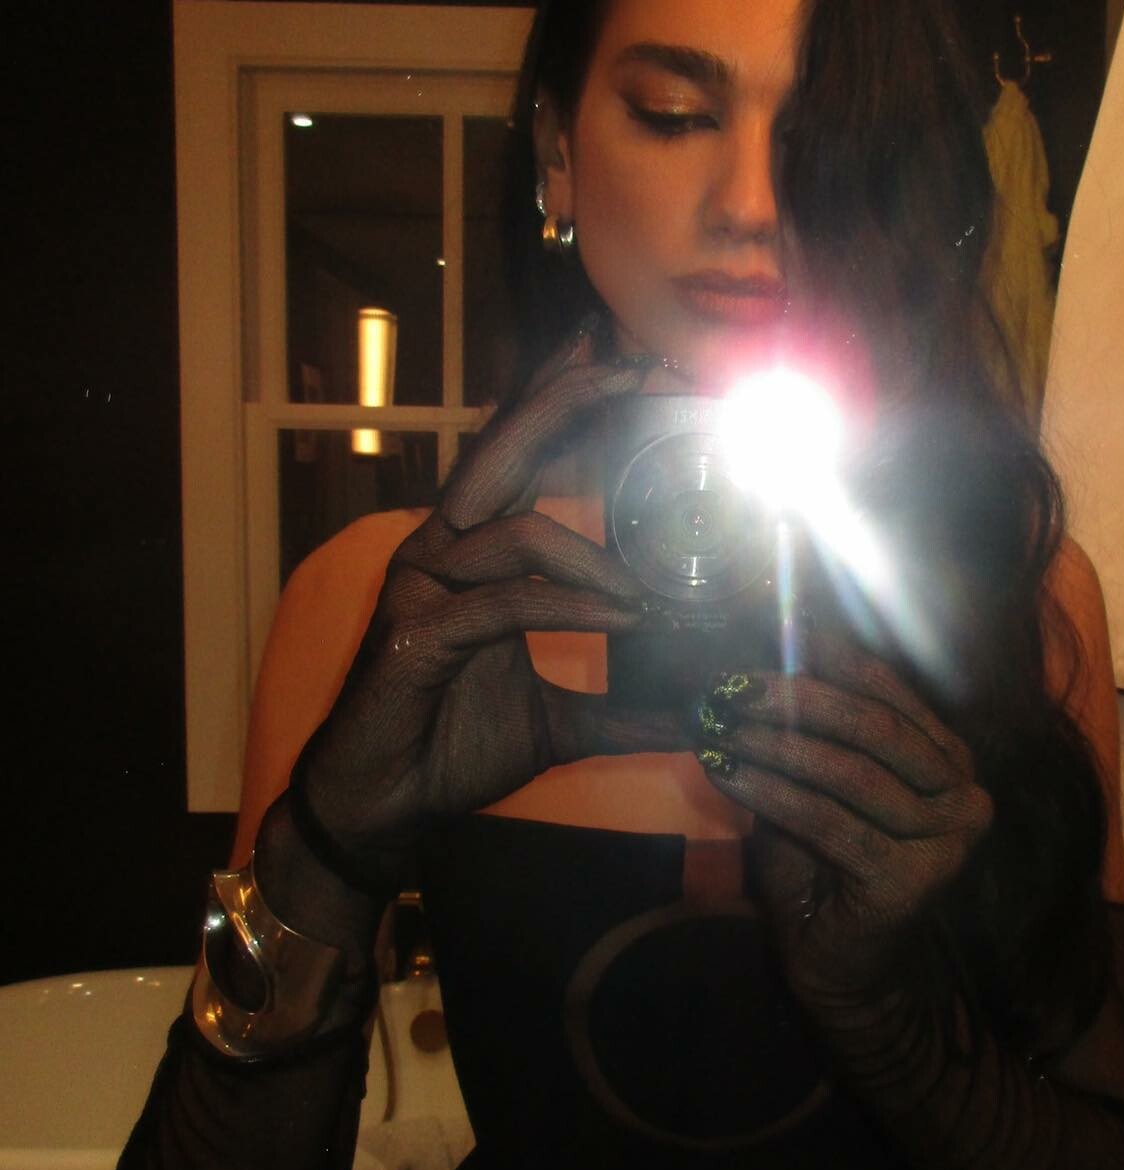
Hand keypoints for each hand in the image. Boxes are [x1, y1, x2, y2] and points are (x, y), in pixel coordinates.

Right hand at [295, 325, 686, 888]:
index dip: (563, 400)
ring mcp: (422, 587)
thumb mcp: (558, 723)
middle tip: (637, 364)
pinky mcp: (415, 635)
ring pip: (515, 528)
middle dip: (570, 399)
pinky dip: (573, 606)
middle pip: (504, 452)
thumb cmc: (450, 748)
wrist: (380, 811)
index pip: (520, 457)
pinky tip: (626, 619)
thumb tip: (696, 713)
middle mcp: (440, 552)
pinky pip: (506, 603)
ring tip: (657, 596)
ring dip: (599, 556)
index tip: (624, 358)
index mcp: (470, 554)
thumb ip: (622, 708)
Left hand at [693, 629, 992, 1007]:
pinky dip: (772, 793)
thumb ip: (806, 727)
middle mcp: (964, 793)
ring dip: (775, 743)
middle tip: (732, 685)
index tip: (774, 621)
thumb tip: (760, 653)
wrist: (840, 968)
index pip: (888, 691)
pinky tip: (728, 773)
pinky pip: (830, 821)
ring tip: (719, 726)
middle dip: (798, 696)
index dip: (832, 654)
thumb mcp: (814, 784)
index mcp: (948, 758)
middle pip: (874, 725)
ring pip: (849, 772)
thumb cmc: (824, 870)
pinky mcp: (913, 879)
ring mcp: (947, 839)